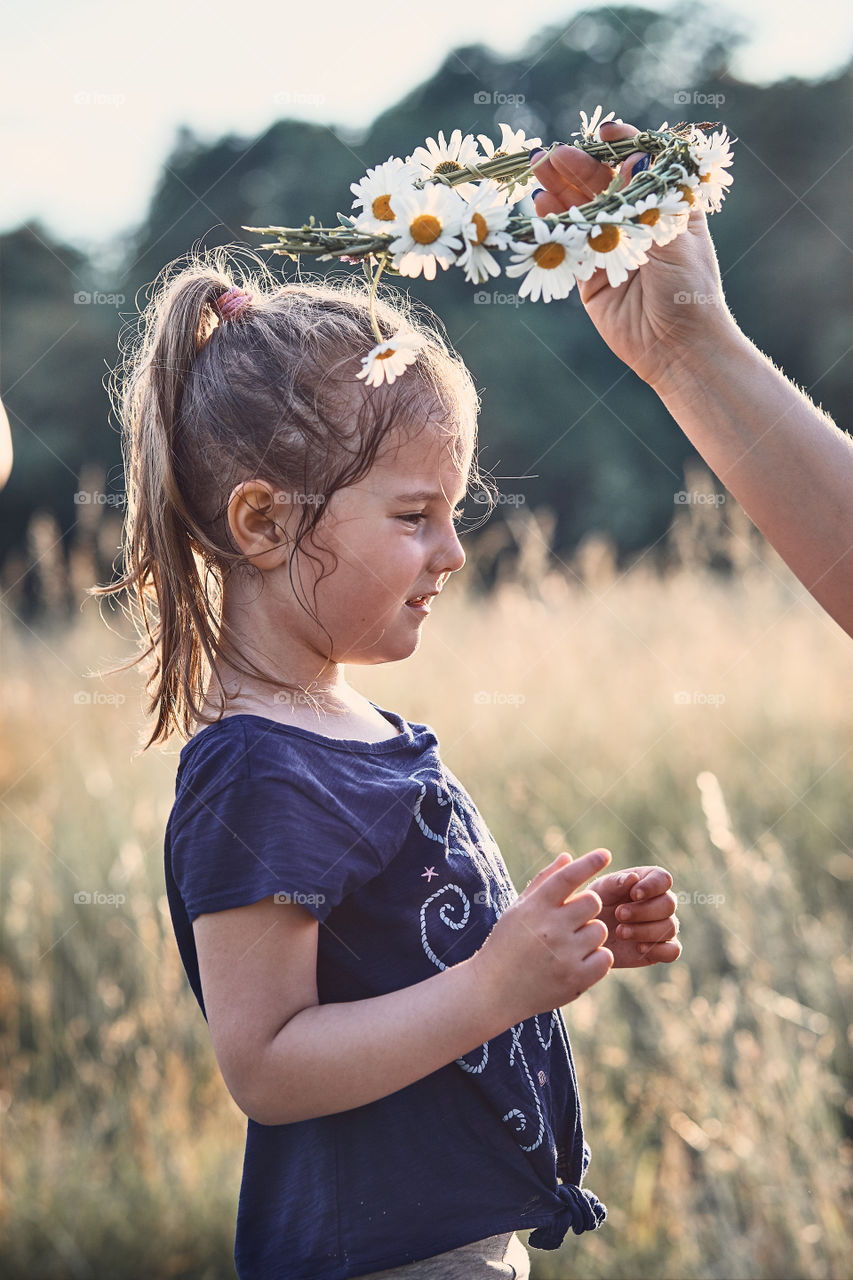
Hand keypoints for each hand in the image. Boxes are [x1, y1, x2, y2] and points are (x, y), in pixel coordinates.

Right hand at [472, 849, 614, 1023]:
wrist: (493, 990)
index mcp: (536, 907)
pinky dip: (596, 960)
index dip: (588, 863)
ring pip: (600, 931)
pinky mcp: (576, 979)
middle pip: (592, 902)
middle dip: (586, 909)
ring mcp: (564, 954)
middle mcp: (551, 928)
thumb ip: (545, 881)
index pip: (568, 877)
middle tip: (570, 922)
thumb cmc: (507, 944)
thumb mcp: (518, 909)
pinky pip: (605, 958)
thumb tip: (568, 857)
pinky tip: (576, 963)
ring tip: (568, 947)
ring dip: (590, 936)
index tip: (605, 854)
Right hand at [529, 121, 737, 389]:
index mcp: (666, 207)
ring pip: (581, 212)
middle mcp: (637, 224)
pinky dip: (553, 226)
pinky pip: (569, 246)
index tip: (605, 131)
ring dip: (560, 191)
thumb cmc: (690, 291)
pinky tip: (541, 206)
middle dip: (578, 167)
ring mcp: (611, 249)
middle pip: (602, 186)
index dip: (623, 145)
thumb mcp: (676, 239)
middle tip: (554, 153)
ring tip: (539, 170)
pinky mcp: (590, 277)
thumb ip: (650, 202)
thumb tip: (633, 159)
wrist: (679, 348)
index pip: (641, 166)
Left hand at [587, 865, 680, 966]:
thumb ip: (615, 882)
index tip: (634, 894)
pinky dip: (659, 950)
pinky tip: (638, 948)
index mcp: (648, 881)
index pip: (663, 879)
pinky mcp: (661, 949)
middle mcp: (660, 902)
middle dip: (644, 911)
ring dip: (645, 930)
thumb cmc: (594, 905)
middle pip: (669, 904)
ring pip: (670, 927)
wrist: (587, 935)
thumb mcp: (600, 890)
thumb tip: (634, 877)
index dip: (653, 886)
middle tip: (619, 914)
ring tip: (621, 932)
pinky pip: (673, 951)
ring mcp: (663, 926)